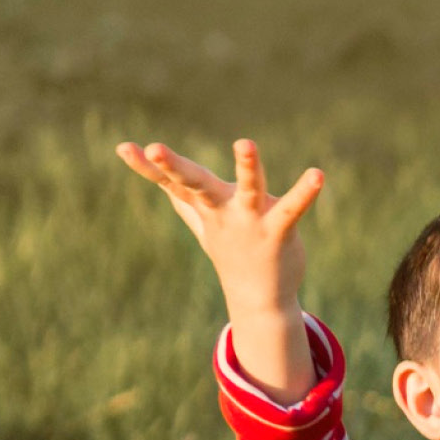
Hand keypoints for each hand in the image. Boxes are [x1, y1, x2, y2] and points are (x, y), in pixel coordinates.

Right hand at [116, 138, 323, 398]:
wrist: (260, 297)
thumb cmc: (232, 252)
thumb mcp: (204, 224)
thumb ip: (186, 202)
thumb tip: (164, 186)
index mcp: (205, 205)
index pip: (170, 182)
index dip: (145, 167)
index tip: (122, 147)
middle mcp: (224, 211)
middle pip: (196, 183)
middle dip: (174, 165)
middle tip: (154, 147)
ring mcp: (250, 221)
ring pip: (248, 188)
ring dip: (247, 166)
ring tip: (245, 142)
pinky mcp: (279, 231)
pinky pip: (293, 208)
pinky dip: (305, 192)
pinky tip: (317, 174)